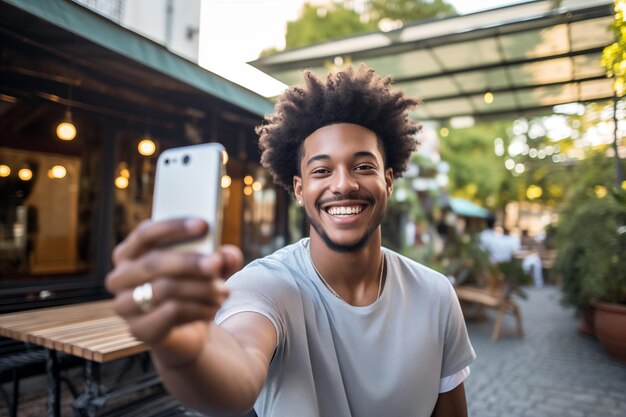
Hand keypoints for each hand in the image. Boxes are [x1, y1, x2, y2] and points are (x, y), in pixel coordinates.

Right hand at [105, 218, 243, 353]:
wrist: (187, 332)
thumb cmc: (193, 289)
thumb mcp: (211, 270)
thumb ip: (222, 258)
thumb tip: (228, 254)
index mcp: (130, 252)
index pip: (146, 233)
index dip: (174, 227)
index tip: (204, 224)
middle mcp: (120, 277)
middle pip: (153, 262)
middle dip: (189, 262)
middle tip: (216, 262)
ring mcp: (125, 305)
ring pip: (164, 288)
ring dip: (201, 288)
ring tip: (224, 291)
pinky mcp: (138, 330)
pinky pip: (171, 312)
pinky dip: (199, 308)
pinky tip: (213, 308)